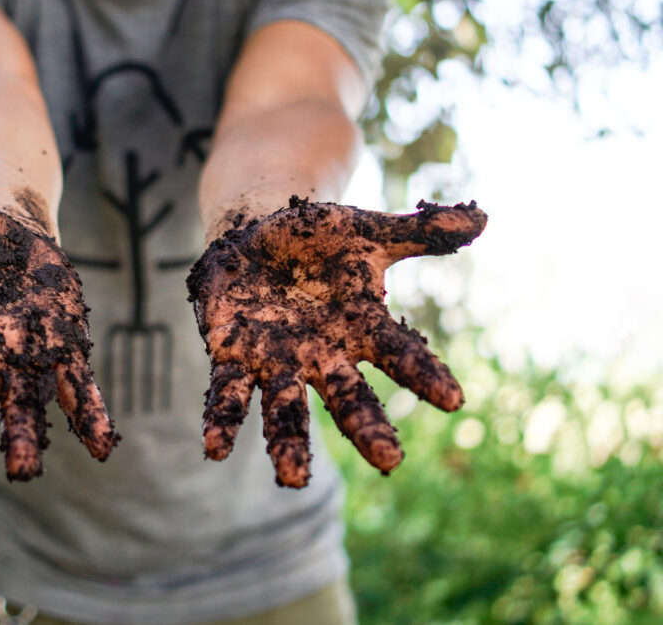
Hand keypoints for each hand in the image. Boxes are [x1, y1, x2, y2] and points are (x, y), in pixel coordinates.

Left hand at [187, 198, 486, 486]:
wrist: (256, 235)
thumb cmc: (318, 239)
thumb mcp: (367, 231)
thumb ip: (418, 232)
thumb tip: (482, 217)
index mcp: (360, 328)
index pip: (400, 354)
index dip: (425, 375)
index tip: (454, 399)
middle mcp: (323, 355)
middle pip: (349, 396)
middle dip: (367, 427)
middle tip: (390, 461)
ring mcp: (277, 360)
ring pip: (286, 409)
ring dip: (288, 443)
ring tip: (291, 479)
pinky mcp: (232, 356)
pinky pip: (227, 393)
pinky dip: (222, 420)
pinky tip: (213, 449)